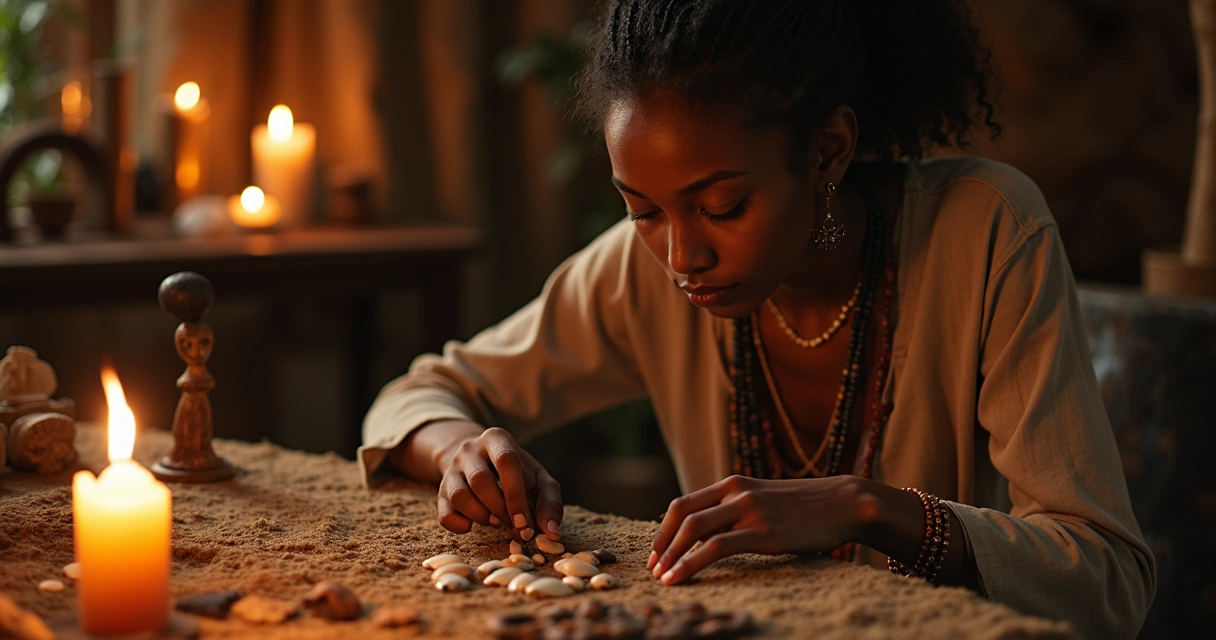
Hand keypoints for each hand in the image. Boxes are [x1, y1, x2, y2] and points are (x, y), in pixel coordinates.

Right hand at [435, 427, 563, 542]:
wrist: (480, 462)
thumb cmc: (517, 474)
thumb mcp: (539, 480)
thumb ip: (550, 503)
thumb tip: (551, 533)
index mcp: (498, 439)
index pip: (506, 461)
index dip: (515, 494)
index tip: (524, 523)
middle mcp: (470, 449)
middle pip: (481, 480)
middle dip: (501, 510)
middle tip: (515, 528)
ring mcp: (452, 469)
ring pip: (460, 496)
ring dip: (481, 517)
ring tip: (495, 521)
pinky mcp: (440, 491)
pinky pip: (444, 514)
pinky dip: (460, 526)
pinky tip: (473, 525)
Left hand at [649, 474, 873, 584]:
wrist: (844, 502)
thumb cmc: (806, 507)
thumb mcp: (764, 499)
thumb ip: (737, 510)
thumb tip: (710, 535)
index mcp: (733, 483)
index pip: (683, 504)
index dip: (664, 530)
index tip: (657, 553)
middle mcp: (736, 492)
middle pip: (681, 515)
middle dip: (662, 544)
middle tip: (653, 568)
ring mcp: (749, 511)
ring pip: (693, 530)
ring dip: (671, 556)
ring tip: (662, 579)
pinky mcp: (763, 532)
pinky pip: (715, 548)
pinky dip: (690, 564)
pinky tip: (680, 578)